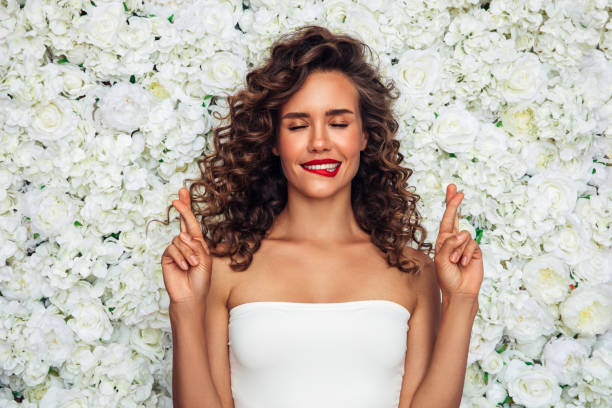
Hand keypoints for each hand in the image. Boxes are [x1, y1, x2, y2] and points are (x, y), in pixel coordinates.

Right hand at [161, 187, 211, 303]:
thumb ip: (196, 245)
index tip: (182, 193)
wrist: (191, 295)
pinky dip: (181, 258)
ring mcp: (175, 249)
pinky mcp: (167, 257)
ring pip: (180, 240)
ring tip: (193, 265)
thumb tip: (182, 235)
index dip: (187, 208)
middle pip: (182, 222)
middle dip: (182, 209)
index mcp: (197, 242)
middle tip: (177, 197)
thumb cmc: (200, 279)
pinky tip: (184, 268)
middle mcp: (186, 243)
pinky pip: (173, 249)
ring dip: (189, 253)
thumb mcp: (205, 260)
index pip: (191, 222)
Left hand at [433, 184, 482, 298]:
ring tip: (455, 262)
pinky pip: (471, 245)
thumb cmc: (446, 277)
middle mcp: (454, 240)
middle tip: (455, 188)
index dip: (450, 205)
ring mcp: (465, 245)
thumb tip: (462, 233)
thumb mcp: (441, 260)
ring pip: (463, 236)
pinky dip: (465, 254)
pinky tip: (463, 264)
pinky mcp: (475, 251)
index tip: (453, 191)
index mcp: (443, 240)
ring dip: (458, 250)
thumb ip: (449, 245)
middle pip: (455, 217)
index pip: (446, 219)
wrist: (459, 291)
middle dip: (454, 203)